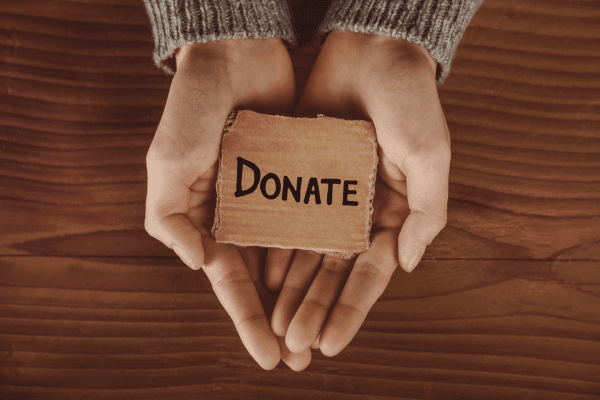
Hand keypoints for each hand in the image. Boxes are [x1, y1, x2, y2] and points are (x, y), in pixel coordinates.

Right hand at [144, 38, 309, 369]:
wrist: (234, 56)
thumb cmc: (192, 108)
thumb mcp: (166, 163)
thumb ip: (171, 218)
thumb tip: (200, 265)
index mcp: (209, 220)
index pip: (231, 282)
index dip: (247, 320)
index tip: (268, 357)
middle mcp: (244, 217)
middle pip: (267, 281)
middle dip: (282, 320)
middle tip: (303, 357)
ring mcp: (276, 199)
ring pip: (297, 258)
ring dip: (309, 295)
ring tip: (326, 331)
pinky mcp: (303, 179)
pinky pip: (318, 219)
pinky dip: (327, 248)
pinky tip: (342, 276)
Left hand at [265, 30, 449, 356]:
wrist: (370, 49)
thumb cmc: (409, 99)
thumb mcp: (430, 155)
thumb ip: (426, 213)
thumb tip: (405, 265)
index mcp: (393, 212)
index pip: (370, 273)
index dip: (351, 310)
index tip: (331, 343)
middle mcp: (359, 210)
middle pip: (333, 271)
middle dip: (315, 309)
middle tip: (294, 344)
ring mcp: (328, 195)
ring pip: (306, 252)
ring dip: (292, 289)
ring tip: (276, 324)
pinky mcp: (300, 176)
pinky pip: (285, 218)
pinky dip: (274, 247)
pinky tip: (262, 276)